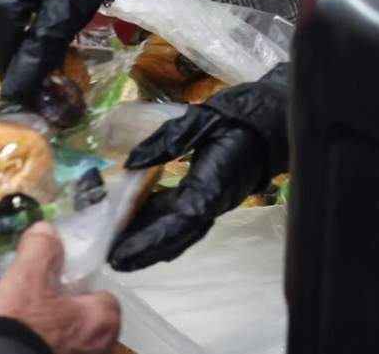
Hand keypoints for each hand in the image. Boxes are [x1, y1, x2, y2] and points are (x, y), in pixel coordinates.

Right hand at [0, 223, 119, 353]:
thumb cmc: (24, 326)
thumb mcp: (30, 275)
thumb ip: (42, 249)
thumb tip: (46, 231)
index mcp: (98, 323)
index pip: (99, 297)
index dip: (72, 283)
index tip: (48, 275)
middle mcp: (87, 351)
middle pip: (49, 316)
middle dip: (10, 302)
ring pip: (21, 336)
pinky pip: (8, 350)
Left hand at [108, 66, 290, 270]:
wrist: (269, 121)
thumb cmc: (238, 118)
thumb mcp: (200, 120)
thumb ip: (167, 140)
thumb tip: (131, 161)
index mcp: (212, 187)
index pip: (179, 223)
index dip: (149, 241)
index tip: (122, 253)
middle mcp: (211, 203)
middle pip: (173, 237)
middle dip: (142, 250)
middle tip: (109, 259)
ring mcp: (208, 203)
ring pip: (174, 230)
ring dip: (146, 240)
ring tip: (113, 246)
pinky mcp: (205, 197)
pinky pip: (177, 216)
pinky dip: (154, 223)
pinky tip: (130, 221)